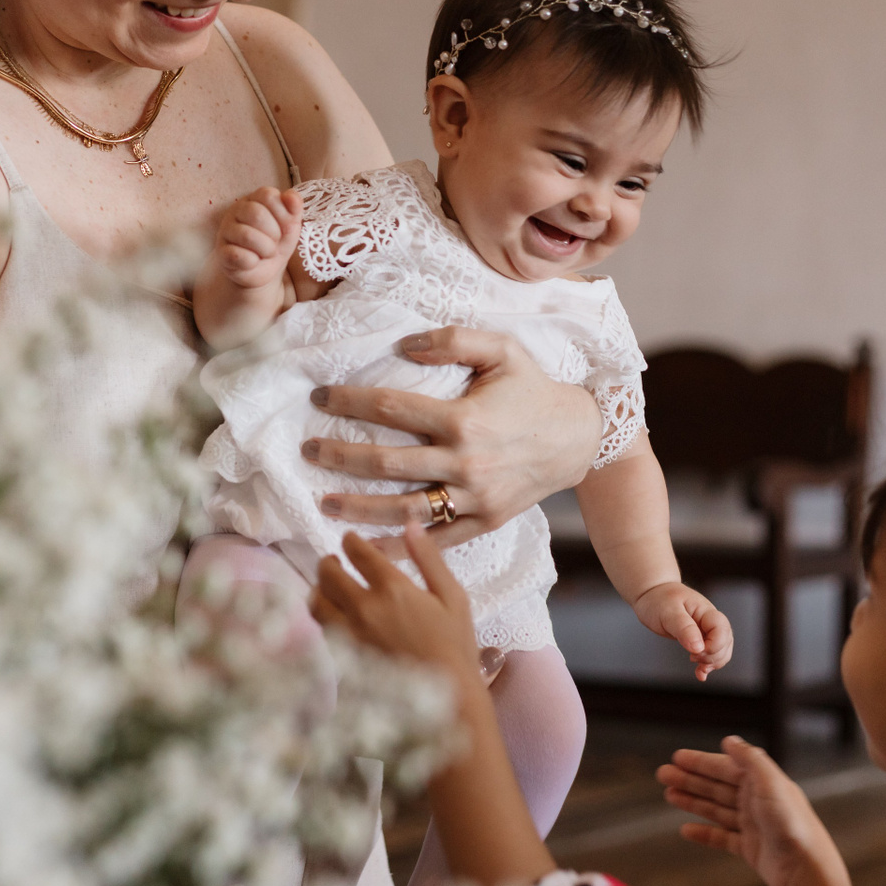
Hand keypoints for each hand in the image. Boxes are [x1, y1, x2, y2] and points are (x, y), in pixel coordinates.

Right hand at [215, 186, 301, 289]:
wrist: (265, 271)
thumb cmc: (276, 242)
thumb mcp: (290, 225)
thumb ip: (294, 208)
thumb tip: (291, 196)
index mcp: (254, 199)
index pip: (268, 195)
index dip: (282, 213)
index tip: (285, 226)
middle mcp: (236, 211)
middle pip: (257, 214)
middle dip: (274, 233)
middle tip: (275, 242)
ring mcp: (226, 231)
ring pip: (247, 235)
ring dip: (266, 249)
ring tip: (267, 253)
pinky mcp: (222, 253)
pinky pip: (238, 255)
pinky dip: (252, 262)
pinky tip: (253, 262)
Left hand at [305, 327, 600, 550]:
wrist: (578, 439)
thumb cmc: (534, 390)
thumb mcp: (503, 350)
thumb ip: (454, 340)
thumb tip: (405, 345)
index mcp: (463, 419)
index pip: (390, 408)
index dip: (349, 401)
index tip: (320, 398)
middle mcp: (464, 461)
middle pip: (385, 462)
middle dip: (339, 456)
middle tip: (307, 451)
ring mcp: (474, 497)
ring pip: (403, 507)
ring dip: (358, 507)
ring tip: (324, 502)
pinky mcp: (485, 521)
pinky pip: (435, 538)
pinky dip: (400, 545)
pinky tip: (369, 545)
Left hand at [311, 525, 479, 683]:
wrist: (447, 698)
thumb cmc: (456, 645)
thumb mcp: (452, 596)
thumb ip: (429, 559)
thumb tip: (410, 526)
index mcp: (392, 588)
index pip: (359, 553)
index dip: (350, 542)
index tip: (349, 540)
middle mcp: (364, 608)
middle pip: (328, 575)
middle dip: (328, 562)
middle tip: (333, 561)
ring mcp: (351, 635)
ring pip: (317, 603)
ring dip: (318, 590)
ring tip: (326, 588)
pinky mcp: (346, 658)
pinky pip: (322, 632)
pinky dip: (322, 619)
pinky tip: (332, 618)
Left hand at [631, 582, 733, 680]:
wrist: (652, 595)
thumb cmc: (659, 600)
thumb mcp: (668, 612)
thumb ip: (684, 628)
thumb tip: (699, 647)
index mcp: (706, 611)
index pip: (722, 630)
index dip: (714, 645)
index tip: (695, 652)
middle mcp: (710, 620)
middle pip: (726, 642)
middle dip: (713, 656)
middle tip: (692, 658)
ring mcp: (707, 629)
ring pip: (722, 650)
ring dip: (713, 663)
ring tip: (698, 669)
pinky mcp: (701, 638)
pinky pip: (712, 653)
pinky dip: (708, 665)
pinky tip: (700, 674)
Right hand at [657, 737, 858, 885]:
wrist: (806, 869)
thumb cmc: (792, 823)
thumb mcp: (770, 782)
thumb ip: (749, 759)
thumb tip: (729, 740)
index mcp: (762, 782)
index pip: (725, 767)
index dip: (701, 762)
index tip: (677, 757)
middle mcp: (757, 801)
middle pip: (717, 786)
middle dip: (690, 779)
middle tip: (662, 774)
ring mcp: (753, 825)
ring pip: (716, 809)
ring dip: (692, 801)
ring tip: (669, 795)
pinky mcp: (750, 848)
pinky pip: (722, 837)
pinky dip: (704, 833)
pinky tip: (686, 830)